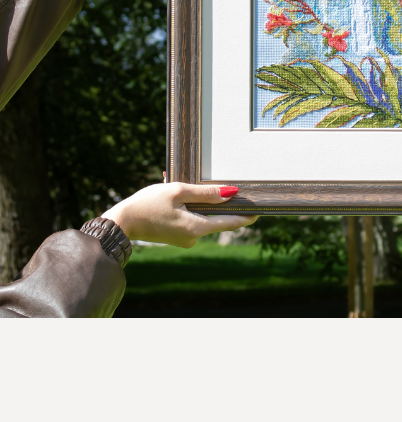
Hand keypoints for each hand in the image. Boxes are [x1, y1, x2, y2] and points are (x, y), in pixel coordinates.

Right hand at [103, 182, 257, 248]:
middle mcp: (193, 237)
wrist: (121, 223)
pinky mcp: (176, 235)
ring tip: (180, 183)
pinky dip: (186, 205)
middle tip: (221, 186)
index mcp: (197, 228)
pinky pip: (188, 218)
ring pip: (199, 215)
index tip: (260, 212)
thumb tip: (231, 194)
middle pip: (215, 217)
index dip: (245, 216)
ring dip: (195, 200)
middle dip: (215, 200)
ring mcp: (184, 238)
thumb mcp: (178, 192)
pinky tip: (173, 192)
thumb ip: (206, 193)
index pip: (229, 222)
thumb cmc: (148, 204)